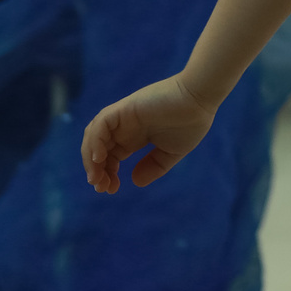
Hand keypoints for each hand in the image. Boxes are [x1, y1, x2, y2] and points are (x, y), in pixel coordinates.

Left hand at [82, 76, 219, 192]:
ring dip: (90, 158)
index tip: (111, 190)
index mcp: (133, 137)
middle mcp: (123, 127)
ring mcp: (122, 117)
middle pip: (97, 149)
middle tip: (101, 188)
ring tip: (97, 178)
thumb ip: (153, 167)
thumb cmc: (190, 123)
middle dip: (95, 170)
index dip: (106, 174)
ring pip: (93, 136)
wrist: (200, 101)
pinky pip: (101, 124)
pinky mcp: (125, 108)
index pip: (109, 157)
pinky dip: (95, 141)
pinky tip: (99, 159)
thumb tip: (135, 181)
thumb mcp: (170, 153)